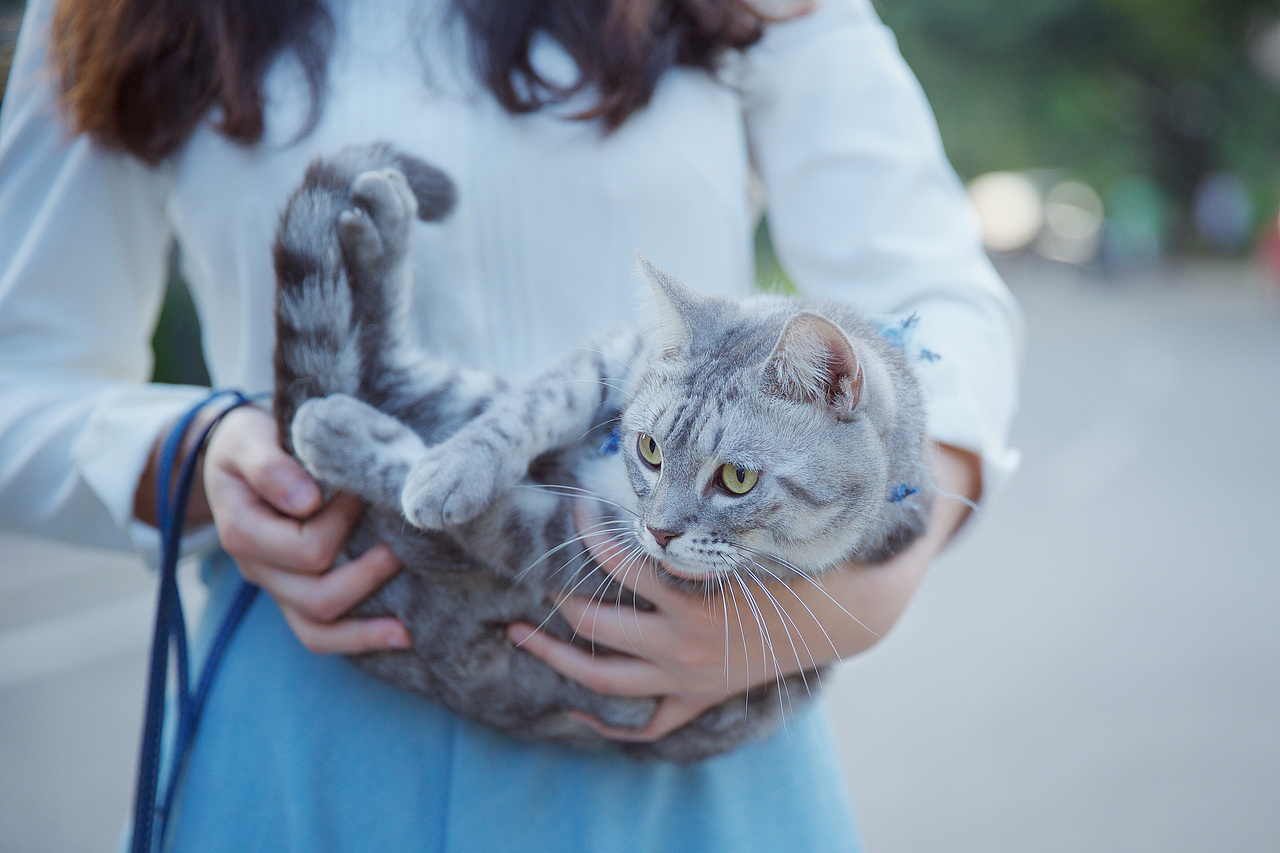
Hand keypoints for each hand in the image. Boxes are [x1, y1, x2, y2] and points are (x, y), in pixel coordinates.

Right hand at [201, 404, 409, 653]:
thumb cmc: (250, 441)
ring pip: (317, 630)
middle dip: (367, 574)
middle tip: (403, 542)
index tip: (364, 488)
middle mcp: (258, 569)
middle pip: (316, 596)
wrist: (241, 452)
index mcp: (243, 532)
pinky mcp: (296, 595)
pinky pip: (321, 634)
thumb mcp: (248, 440)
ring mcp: (277, 587)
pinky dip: (359, 640)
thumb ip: (270, 467)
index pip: (305, 548)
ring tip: (409, 625)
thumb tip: (307, 501)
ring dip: (366, 627)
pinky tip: (402, 636)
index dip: (343, 522)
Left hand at [507, 444, 980, 741]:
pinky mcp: (698, 697)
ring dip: (555, 659)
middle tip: (532, 568)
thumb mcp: (771, 510)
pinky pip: (648, 725)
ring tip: (518, 631)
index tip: (571, 501)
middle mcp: (683, 645)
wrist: (848, 613)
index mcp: (696, 598)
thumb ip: (737, 467)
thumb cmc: (803, 550)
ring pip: (604, 682)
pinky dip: (612, 726)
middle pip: (596, 624)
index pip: (621, 563)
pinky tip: (579, 714)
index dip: (586, 532)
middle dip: (556, 593)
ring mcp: (688, 679)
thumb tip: (726, 384)